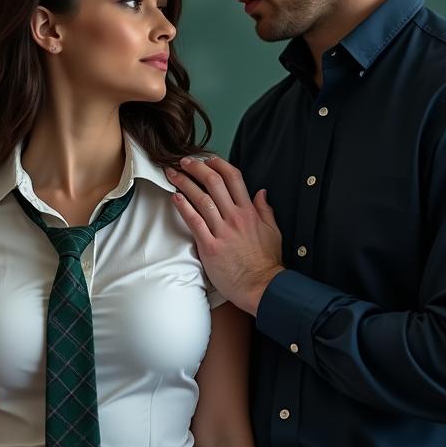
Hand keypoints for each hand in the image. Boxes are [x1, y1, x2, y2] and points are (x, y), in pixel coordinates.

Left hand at [167, 156, 283, 315]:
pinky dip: (183, 207)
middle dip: (197, 168)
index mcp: (250, 212)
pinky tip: (175, 196)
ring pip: (201, 199)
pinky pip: (194, 221)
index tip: (208, 160)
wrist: (262, 286)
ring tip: (172, 174)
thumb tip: (261, 192)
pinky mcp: (210, 247)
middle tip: (184, 161)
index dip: (219, 165)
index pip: (234, 178)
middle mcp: (235, 217)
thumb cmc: (267, 263)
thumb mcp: (273, 232)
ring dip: (185, 183)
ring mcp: (222, 231)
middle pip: (214, 183)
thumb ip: (266, 210)